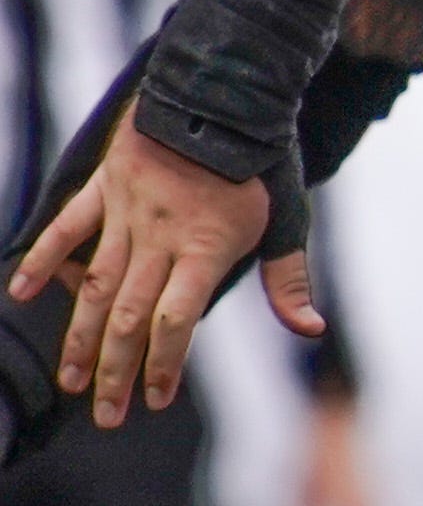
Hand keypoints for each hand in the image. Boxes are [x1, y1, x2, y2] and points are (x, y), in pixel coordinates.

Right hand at [5, 109, 310, 430]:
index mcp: (205, 251)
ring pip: (94, 285)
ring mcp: (126, 214)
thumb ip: (289, 280)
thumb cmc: (263, 160)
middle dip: (116, 371)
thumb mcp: (288, 219)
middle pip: (127, 316)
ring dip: (80, 336)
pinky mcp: (103, 187)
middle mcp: (159, 239)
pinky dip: (44, 259)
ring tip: (70, 379)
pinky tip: (21, 293)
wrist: (223, 91)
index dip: (163, 364)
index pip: (175, 322)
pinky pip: (67, 227)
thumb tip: (311, 330)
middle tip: (107, 415)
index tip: (157, 400)